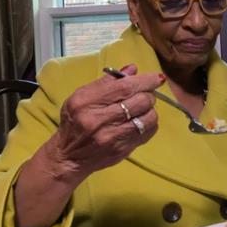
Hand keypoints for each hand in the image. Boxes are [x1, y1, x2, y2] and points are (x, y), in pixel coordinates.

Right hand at [45, 64, 164, 184]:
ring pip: (148, 118)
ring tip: (141, 109)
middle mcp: (99, 120)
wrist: (69, 156)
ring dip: (150, 110)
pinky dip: (149, 124)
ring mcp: (112, 137)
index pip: (125, 87)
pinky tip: (140, 122)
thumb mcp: (81, 97)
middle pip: (140, 101)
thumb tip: (132, 70)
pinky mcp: (122, 150)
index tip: (157, 78)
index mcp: (87, 102)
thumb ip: (107, 82)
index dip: (145, 80)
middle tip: (144, 94)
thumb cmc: (75, 122)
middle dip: (148, 95)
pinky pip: (147, 133)